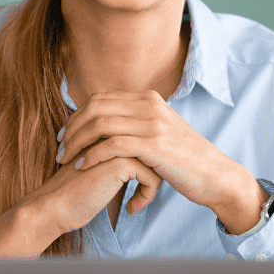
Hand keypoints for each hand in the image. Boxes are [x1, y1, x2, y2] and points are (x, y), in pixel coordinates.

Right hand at [0, 145, 162, 257]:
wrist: (54, 205)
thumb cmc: (75, 191)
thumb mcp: (100, 168)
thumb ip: (118, 157)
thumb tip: (148, 166)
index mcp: (111, 131)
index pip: (145, 143)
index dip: (148, 166)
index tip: (141, 187)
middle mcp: (116, 132)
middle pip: (154, 151)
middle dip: (155, 174)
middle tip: (145, 195)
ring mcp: (118, 145)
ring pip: (156, 162)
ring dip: (151, 186)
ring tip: (138, 202)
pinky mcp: (120, 162)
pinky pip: (151, 177)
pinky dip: (147, 195)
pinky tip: (131, 209)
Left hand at [56, 91, 268, 232]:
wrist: (214, 174)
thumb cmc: (183, 159)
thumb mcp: (158, 132)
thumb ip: (135, 123)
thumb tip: (107, 124)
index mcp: (148, 99)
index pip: (99, 99)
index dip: (76, 117)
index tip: (64, 136)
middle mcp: (149, 105)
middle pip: (95, 108)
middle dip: (71, 129)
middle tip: (60, 149)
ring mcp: (153, 123)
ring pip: (100, 124)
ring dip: (77, 143)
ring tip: (66, 160)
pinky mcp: (155, 144)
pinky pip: (113, 144)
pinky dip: (93, 155)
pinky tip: (84, 167)